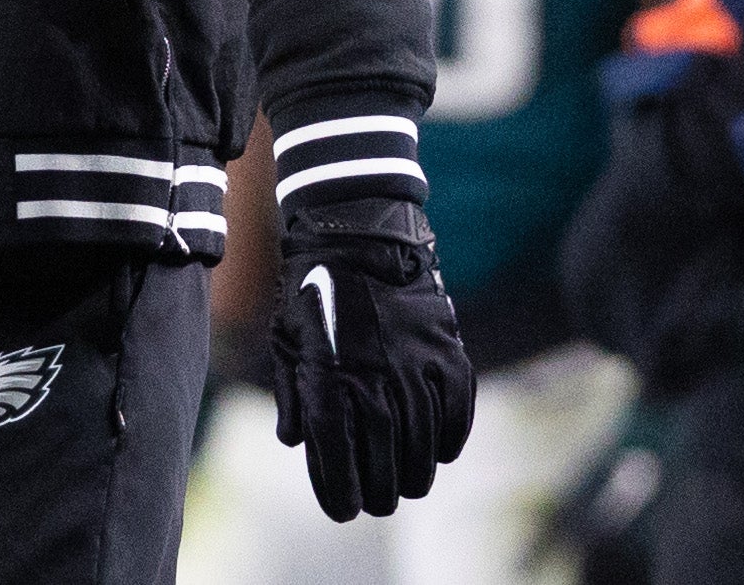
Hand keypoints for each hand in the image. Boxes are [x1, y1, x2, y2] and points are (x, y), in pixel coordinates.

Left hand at [266, 198, 473, 520]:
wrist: (357, 233)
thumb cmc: (313, 290)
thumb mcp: (286, 338)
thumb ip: (292, 394)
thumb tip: (296, 442)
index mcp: (330, 380)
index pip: (337, 459)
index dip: (339, 493)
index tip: (343, 510)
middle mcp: (376, 381)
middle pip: (384, 464)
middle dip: (378, 492)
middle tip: (375, 502)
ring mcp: (417, 369)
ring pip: (423, 449)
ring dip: (414, 476)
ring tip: (405, 485)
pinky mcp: (448, 355)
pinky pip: (457, 415)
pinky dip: (450, 441)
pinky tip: (439, 453)